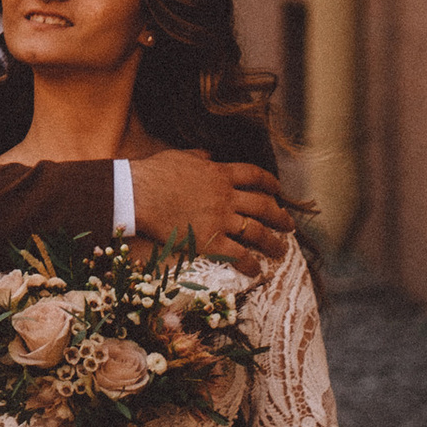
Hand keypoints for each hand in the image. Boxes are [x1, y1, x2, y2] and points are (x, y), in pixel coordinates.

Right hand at [127, 150, 293, 274]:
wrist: (137, 193)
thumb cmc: (154, 172)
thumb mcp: (180, 156)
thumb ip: (199, 156)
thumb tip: (209, 155)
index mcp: (219, 173)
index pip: (255, 175)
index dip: (270, 182)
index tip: (278, 190)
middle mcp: (226, 196)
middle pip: (264, 206)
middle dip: (280, 216)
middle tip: (289, 225)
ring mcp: (220, 220)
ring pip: (257, 233)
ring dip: (273, 243)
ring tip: (281, 251)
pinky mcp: (210, 241)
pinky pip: (238, 256)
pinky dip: (250, 264)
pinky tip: (256, 270)